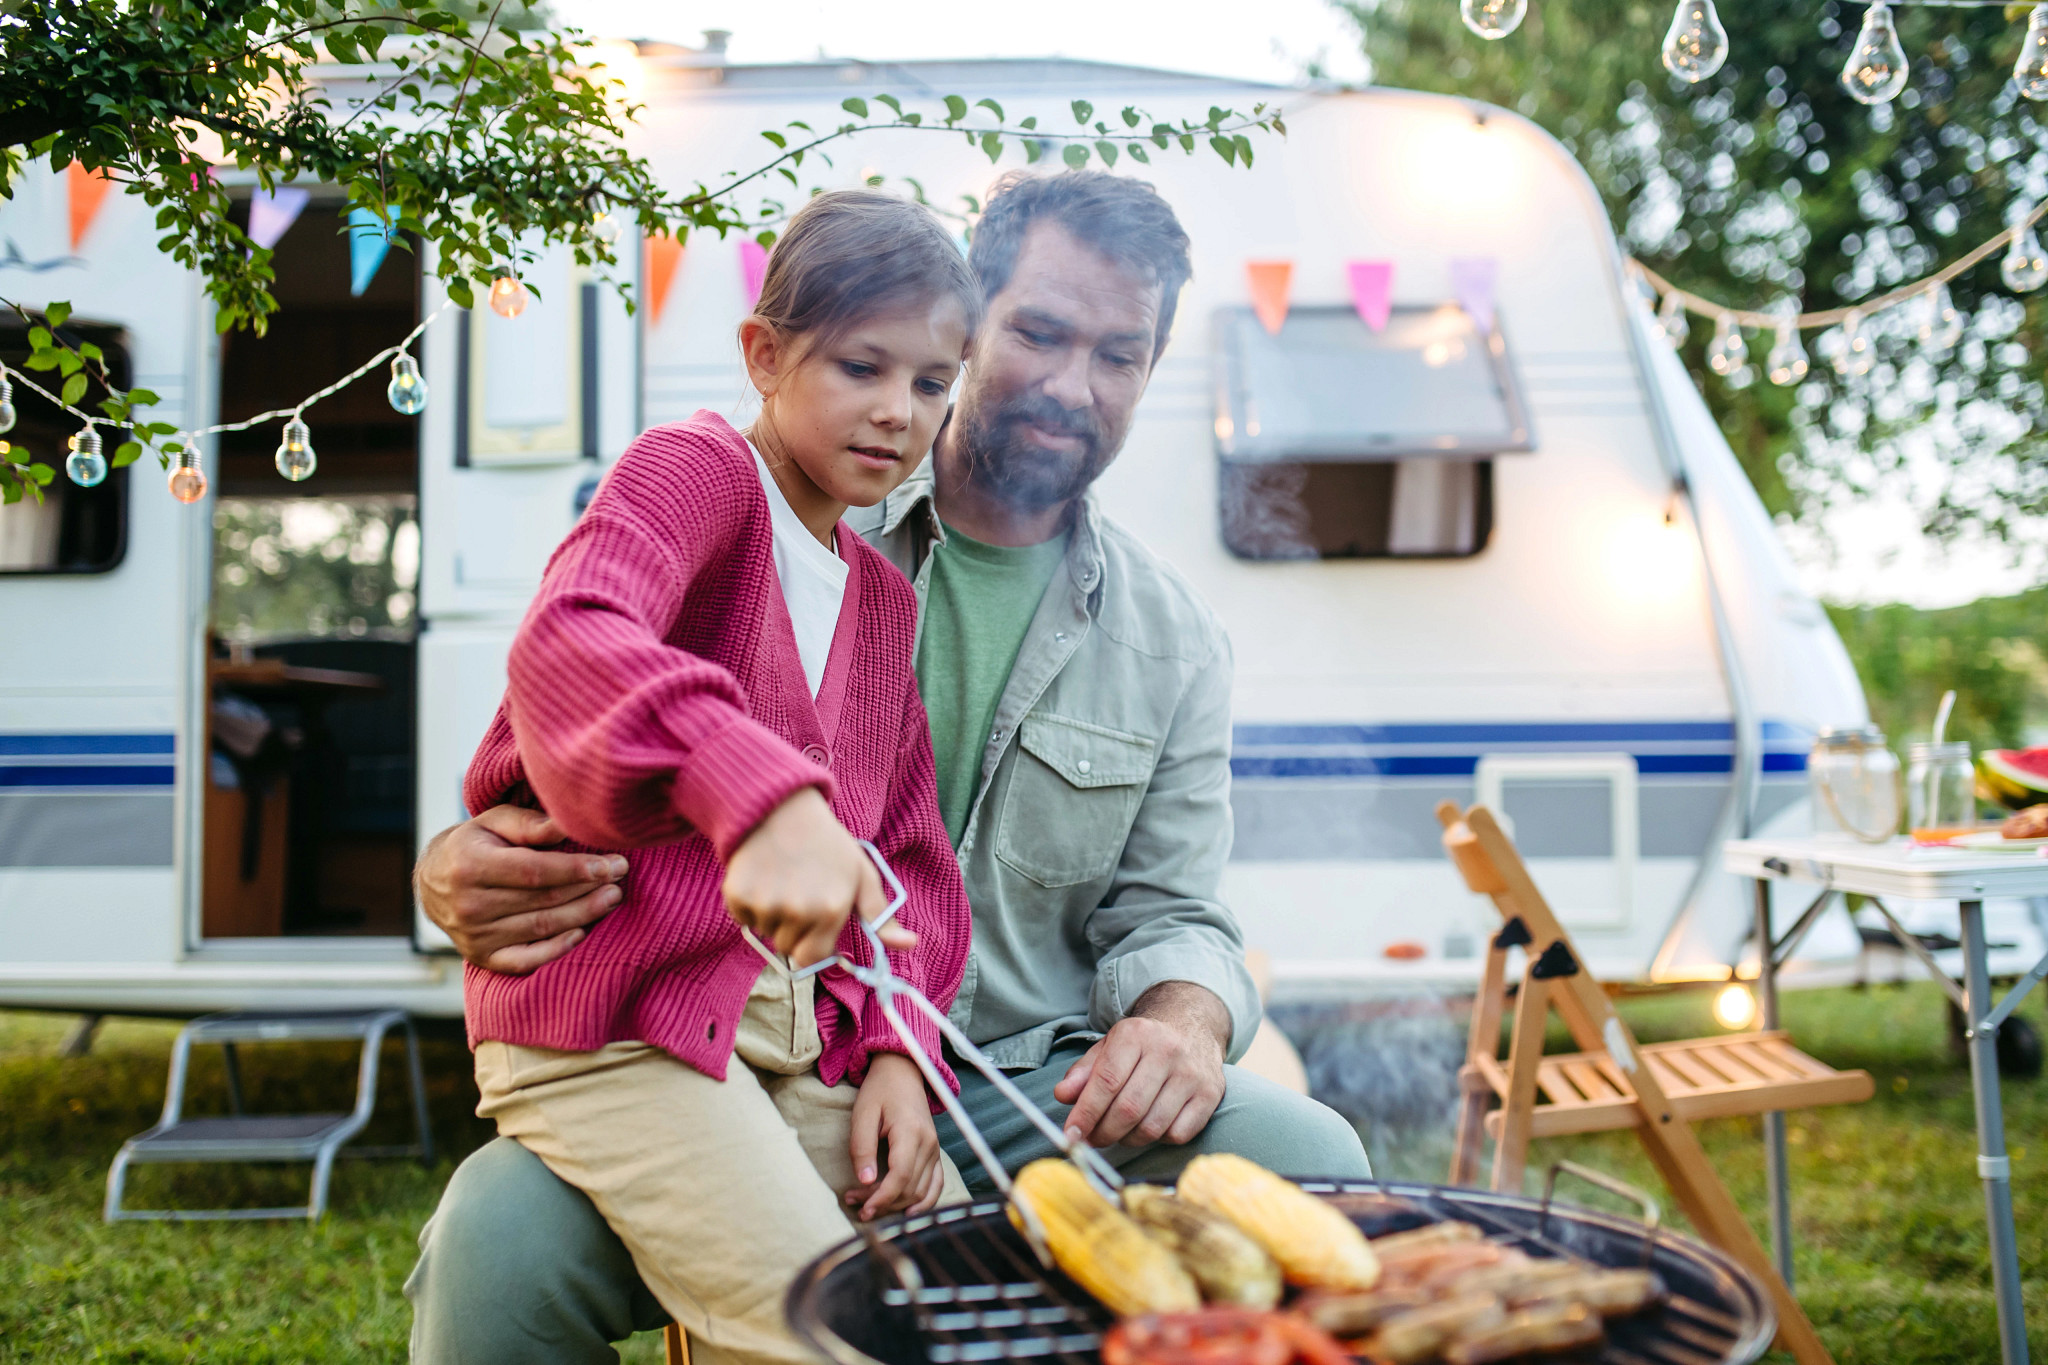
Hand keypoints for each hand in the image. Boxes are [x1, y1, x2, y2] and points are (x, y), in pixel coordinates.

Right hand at [414, 806, 628, 974]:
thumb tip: (568, 822)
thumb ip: (530, 823)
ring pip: (541, 927)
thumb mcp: (493, 822)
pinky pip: (525, 960)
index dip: (577, 869)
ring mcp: (474, 936)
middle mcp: (469, 905)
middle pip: (543, 900)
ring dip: (583, 914)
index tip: (612, 864)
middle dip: (588, 889)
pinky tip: (581, 933)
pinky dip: (556, 949)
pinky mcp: (482, 957)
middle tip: (620, 878)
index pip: (535, 871)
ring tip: (611, 898)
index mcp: (470, 866)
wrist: (432, 881)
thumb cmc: (473, 844)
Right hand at [722, 787, 916, 967]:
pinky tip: (763, 877)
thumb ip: (881, 916)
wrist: (780, 807)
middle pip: (787, 948)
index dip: (813, 945)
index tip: (814, 925)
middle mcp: (798, 911)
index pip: (812, 958)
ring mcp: (765, 904)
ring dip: (772, 916)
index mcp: (831, 910)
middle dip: (793, 930)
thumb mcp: (861, 874)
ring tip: (782, 881)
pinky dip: (749, 905)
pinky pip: (743, 919)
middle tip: (799, 894)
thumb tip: (910, 944)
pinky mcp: (737, 895)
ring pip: (765, 933)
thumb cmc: (826, 843)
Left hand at [846, 1052, 946, 1219]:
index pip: (900, 1176)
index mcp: (910, 1131)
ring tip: (871, 1207)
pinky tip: (907, 1214)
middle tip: (855, 1204)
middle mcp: (929, 1143)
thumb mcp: (863, 1114)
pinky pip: (936, 1185)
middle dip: (883, 1203)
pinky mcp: (935, 1153)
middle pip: (910, 1188)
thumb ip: (862, 1147)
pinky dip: (923, 1203)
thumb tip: (864, 1181)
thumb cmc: (880, 1091)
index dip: (882, 1198)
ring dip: (897, 1205)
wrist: (902, 1072)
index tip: (863, 1209)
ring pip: (921, 1192)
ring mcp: (935, 1149)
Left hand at [1052, 982, 1229, 1149]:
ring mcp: (1193, 1074)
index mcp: (1136, 1034)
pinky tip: (1151, 1125)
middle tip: (1092, 1140)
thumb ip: (1084, 1072)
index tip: (1071, 1135)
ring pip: (1152, 1127)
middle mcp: (1168, 1051)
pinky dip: (1158, 1139)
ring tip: (1120, 1132)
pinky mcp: (1211, 1094)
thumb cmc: (1143, 1044)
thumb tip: (1063, 1095)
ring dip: (1128, 1139)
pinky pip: (1178, 1134)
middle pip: (1128, 1109)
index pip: (1106, 1081)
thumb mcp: (1109, 1047)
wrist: (1192, 1025)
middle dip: (1104, 1133)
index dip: (1085, 1113)